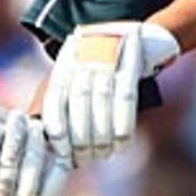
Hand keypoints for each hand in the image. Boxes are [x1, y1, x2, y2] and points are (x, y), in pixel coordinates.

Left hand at [42, 21, 179, 165]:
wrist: (140, 36)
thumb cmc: (106, 70)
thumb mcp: (79, 78)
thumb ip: (67, 107)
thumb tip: (58, 147)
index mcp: (66, 64)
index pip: (55, 98)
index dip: (58, 129)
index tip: (63, 153)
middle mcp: (85, 57)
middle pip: (79, 101)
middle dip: (81, 137)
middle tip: (85, 158)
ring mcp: (108, 56)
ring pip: (102, 100)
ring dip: (102, 134)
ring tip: (103, 153)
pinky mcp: (133, 61)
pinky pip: (126, 95)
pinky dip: (123, 122)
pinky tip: (121, 142)